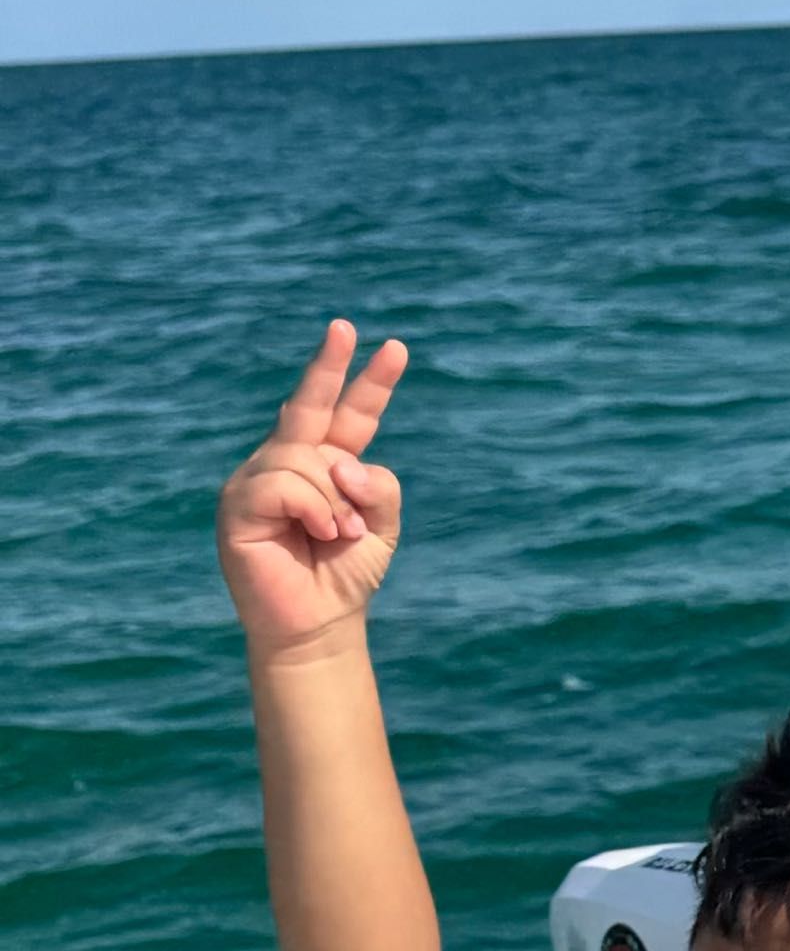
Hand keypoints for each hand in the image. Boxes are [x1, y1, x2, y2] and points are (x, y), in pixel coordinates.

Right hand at [218, 321, 410, 656]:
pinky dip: (314, 507)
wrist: (318, 624)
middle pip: (310, 406)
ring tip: (339, 532)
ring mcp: (256, 480)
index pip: (349, 415)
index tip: (394, 347)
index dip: (369, 382)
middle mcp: (286, 462)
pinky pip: (285, 484)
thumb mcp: (381, 525)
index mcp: (326, 463)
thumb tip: (341, 462)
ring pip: (306, 456)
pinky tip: (319, 532)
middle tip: (345, 326)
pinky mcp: (236, 505)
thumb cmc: (346, 573)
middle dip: (329, 365)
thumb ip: (377, 485)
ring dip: (336, 497)